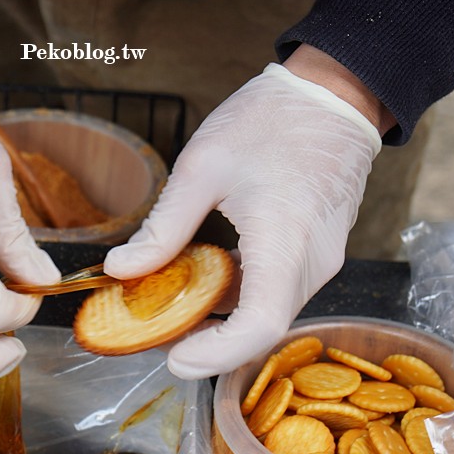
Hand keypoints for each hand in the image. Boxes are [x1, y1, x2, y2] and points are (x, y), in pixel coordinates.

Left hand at [104, 57, 382, 378]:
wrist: (333, 95)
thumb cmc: (269, 120)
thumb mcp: (201, 168)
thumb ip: (163, 227)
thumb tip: (119, 269)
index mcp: (285, 239)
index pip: (260, 325)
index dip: (216, 353)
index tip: (174, 358)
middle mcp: (312, 261)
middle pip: (262, 329)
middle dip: (207, 343)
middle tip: (154, 336)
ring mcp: (319, 260)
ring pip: (269, 314)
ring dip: (221, 323)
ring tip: (168, 312)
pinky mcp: (316, 254)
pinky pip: (276, 293)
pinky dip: (237, 300)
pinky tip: (200, 286)